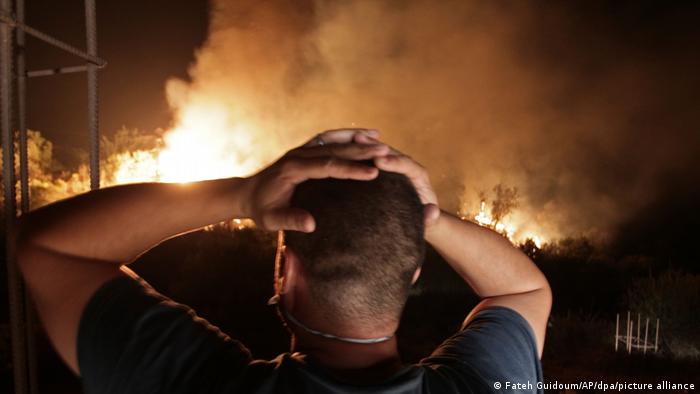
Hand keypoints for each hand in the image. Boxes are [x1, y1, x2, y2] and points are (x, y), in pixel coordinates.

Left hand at [245, 129, 388, 231]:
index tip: (373, 173)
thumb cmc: (261, 209)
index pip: (327, 167)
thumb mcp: (270, 220)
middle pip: (335, 150)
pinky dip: (348, 136)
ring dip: (358, 139)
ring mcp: (303, 149)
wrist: (246, 193)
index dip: (350, 169)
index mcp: (293, 169)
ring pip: (334, 140)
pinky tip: (366, 135)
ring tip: (382, 141)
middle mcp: (299, 154)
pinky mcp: (306, 149)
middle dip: (362, 151)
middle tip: (387, 152)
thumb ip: (290, 220)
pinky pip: (330, 139)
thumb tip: (312, 225)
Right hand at [354, 134, 439, 227]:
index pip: (408, 165)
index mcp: (418, 177)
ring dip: (365, 144)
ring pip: (379, 151)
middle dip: (375, 146)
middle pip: (391, 153)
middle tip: (359, 140)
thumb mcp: (427, 222)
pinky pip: (370, 158)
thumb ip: (431, 218)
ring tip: (349, 139)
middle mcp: (405, 167)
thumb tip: (432, 211)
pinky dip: (358, 153)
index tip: (380, 161)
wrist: (416, 219)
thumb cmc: (421, 221)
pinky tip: (342, 149)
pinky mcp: (381, 169)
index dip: (394, 162)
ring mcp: (392, 166)